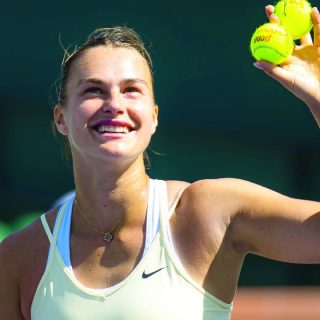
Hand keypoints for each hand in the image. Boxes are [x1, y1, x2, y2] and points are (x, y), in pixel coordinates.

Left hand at [255, 5, 319, 124]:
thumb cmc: (301, 89)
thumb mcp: (286, 79)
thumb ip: (272, 70)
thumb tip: (255, 62)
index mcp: (284, 59)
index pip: (274, 41)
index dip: (268, 31)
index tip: (263, 21)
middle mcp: (294, 53)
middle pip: (286, 33)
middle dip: (279, 20)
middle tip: (272, 7)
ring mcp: (308, 50)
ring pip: (302, 30)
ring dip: (297, 18)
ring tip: (293, 5)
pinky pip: (319, 32)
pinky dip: (317, 21)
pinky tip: (313, 12)